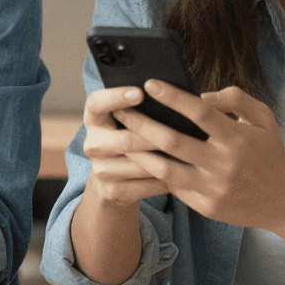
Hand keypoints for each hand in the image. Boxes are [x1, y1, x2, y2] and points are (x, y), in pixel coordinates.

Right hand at [79, 85, 173, 207]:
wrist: (116, 178)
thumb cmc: (133, 134)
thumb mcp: (131, 118)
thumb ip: (144, 104)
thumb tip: (179, 92)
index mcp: (94, 118)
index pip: (97, 103)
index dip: (116, 97)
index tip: (141, 92)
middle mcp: (92, 144)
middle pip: (125, 140)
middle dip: (156, 136)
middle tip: (182, 131)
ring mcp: (101, 170)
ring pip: (140, 165)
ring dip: (167, 159)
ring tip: (192, 152)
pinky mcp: (113, 192)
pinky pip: (147, 185)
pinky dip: (168, 179)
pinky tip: (185, 172)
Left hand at [117, 83, 284, 251]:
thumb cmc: (270, 154)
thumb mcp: (263, 118)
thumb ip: (234, 99)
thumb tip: (199, 95)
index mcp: (237, 137)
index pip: (199, 112)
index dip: (172, 96)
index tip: (150, 84)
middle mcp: (223, 163)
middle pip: (172, 141)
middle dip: (142, 123)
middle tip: (122, 111)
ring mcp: (213, 188)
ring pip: (164, 168)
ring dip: (139, 152)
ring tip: (122, 137)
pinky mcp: (206, 206)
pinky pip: (174, 187)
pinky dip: (156, 172)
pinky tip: (141, 160)